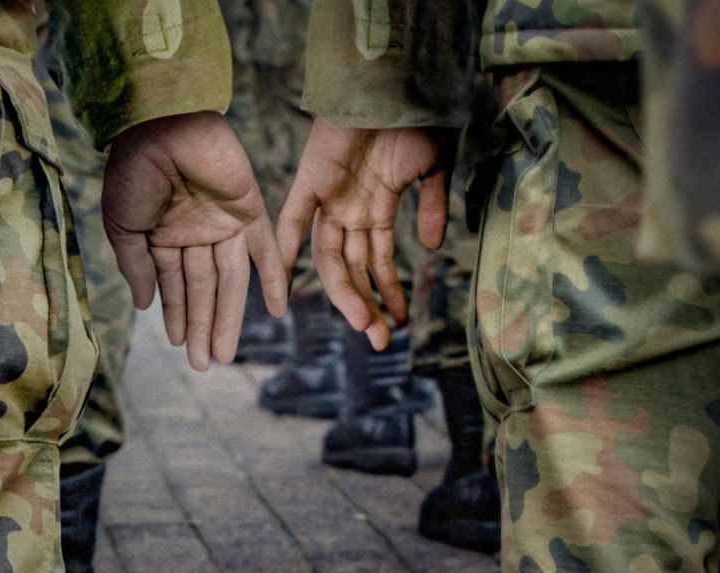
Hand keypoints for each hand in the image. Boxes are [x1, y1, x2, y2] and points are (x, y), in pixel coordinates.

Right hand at [103, 111, 287, 370]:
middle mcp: (196, 234)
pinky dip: (275, 278)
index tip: (181, 346)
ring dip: (230, 316)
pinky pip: (266, 250)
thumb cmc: (134, 170)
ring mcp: (224, 223)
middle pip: (204, 290)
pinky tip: (280, 310)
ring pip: (231, 281)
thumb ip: (136, 265)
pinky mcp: (251, 209)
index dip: (178, 316)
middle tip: (206, 365)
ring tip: (226, 352)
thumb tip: (144, 306)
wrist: (162, 124)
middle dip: (204, 326)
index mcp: (164, 236)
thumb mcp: (123, 224)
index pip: (174, 286)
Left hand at [277, 118, 453, 349]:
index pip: (378, 263)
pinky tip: (285, 289)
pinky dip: (287, 254)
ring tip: (365, 324)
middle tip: (380, 340)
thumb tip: (434, 247)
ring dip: (347, 293)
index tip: (398, 323)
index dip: (388, 293)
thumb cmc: (418, 120)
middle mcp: (351, 209)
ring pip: (332, 259)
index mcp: (378, 208)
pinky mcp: (309, 182)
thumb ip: (430, 207)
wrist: (396, 86)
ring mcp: (329, 198)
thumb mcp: (433, 169)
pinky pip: (292, 223)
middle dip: (368, 304)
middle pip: (353, 269)